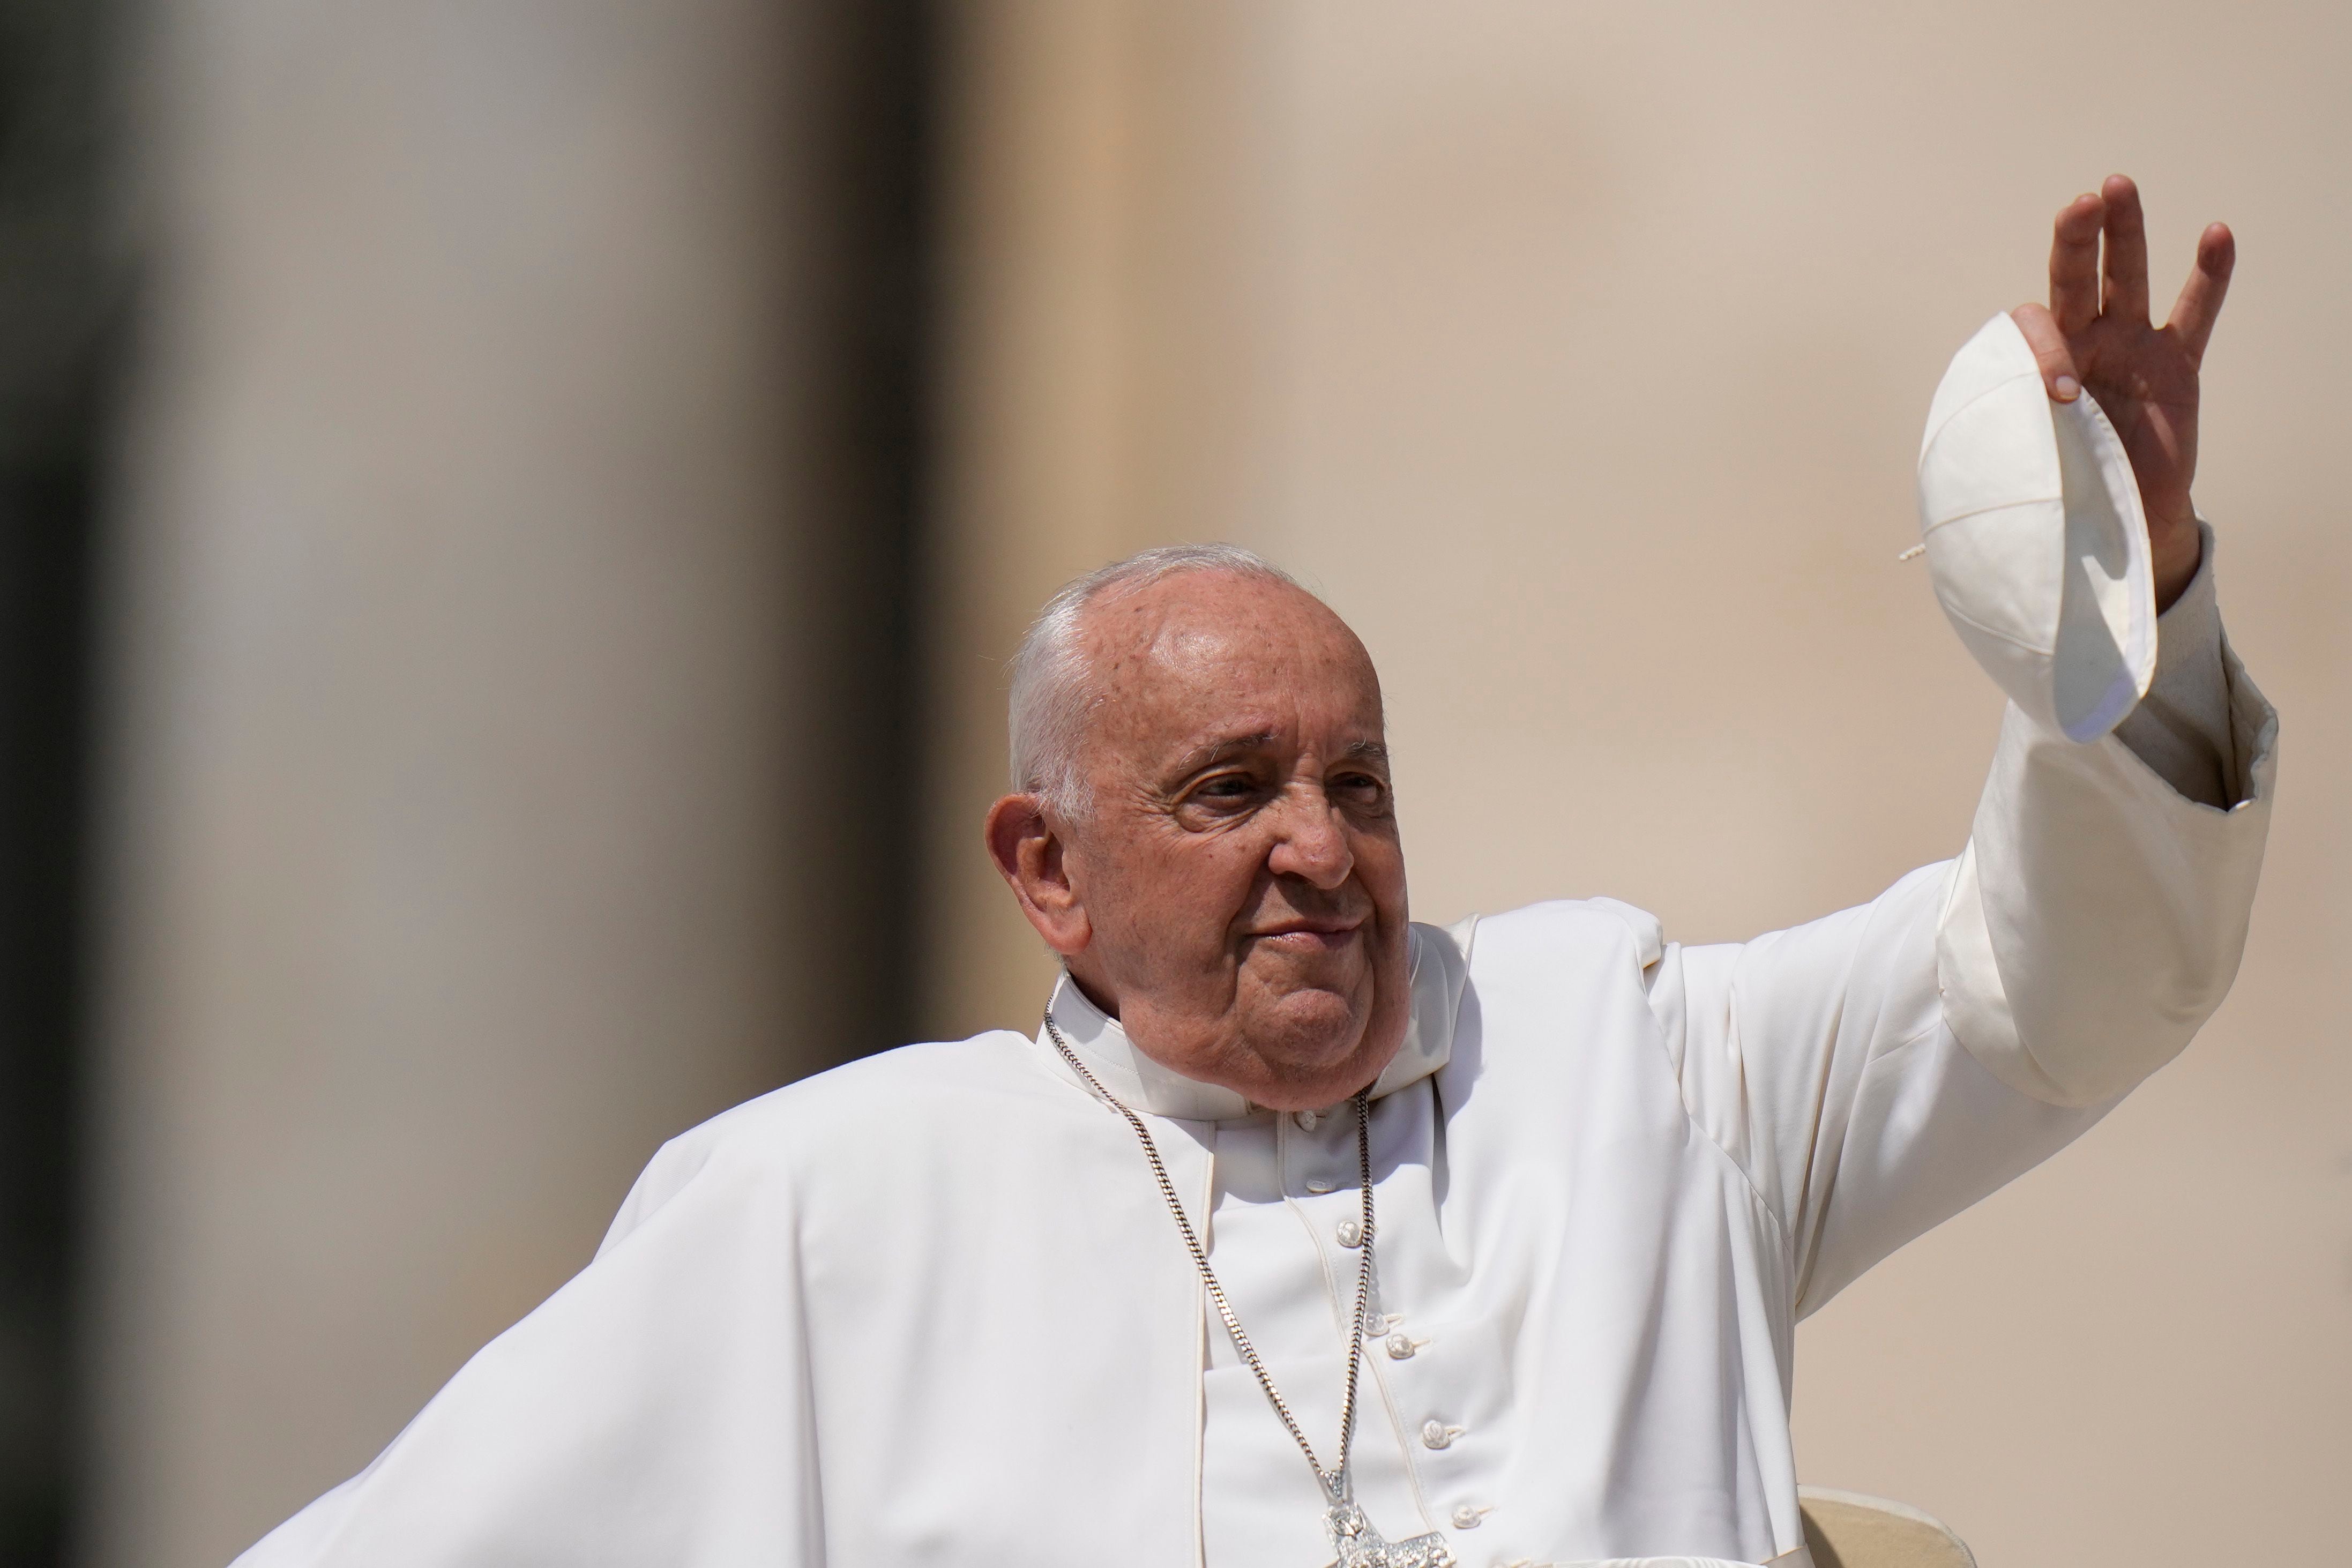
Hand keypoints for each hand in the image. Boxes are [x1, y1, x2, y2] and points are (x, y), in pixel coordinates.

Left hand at [2011, 175, 2232, 609]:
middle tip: (2081, 204)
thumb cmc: (2060, 485)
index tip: (2060, 396)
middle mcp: (2082, 344)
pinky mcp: (2177, 365)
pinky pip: (2194, 313)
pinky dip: (2208, 276)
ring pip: (2126, 278)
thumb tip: (1991, 448)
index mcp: (2036, 364)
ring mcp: (2131, 347)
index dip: (2045, 352)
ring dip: (2125, 233)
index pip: (2034, 327)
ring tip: (2118, 187)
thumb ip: (2011, 440)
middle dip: (2076, 241)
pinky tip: (2215, 234)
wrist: (2110, 517)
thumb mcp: (2025, 462)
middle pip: (2074, 279)